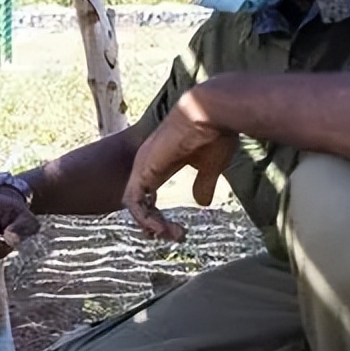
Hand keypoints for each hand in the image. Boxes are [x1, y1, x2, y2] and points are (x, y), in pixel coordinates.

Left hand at [124, 89, 236, 241]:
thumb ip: (203, 184)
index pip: (148, 196)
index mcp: (160, 163)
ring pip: (134, 205)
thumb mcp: (210, 167)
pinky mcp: (143, 169)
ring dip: (150, 225)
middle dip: (154, 225)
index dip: (157, 216)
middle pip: (139, 203)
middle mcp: (147, 164)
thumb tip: (202, 203)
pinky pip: (134, 201)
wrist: (214, 113)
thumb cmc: (216, 134)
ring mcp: (143, 166)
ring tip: (170, 235)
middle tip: (175, 236)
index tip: (176, 231)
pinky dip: (144, 218)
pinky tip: (160, 228)